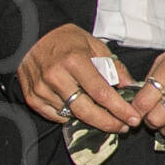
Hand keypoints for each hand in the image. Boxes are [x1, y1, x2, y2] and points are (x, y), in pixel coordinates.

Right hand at [17, 24, 139, 131]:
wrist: (31, 37)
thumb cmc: (65, 40)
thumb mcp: (93, 44)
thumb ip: (112, 65)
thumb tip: (129, 84)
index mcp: (73, 61)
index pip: (101, 92)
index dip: (119, 109)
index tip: (133, 119)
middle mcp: (56, 77)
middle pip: (86, 111)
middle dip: (108, 123)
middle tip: (123, 128)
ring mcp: (41, 90)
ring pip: (71, 115)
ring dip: (90, 119)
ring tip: (104, 116)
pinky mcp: (32, 98)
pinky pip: (56, 116)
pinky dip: (70, 116)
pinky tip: (79, 108)